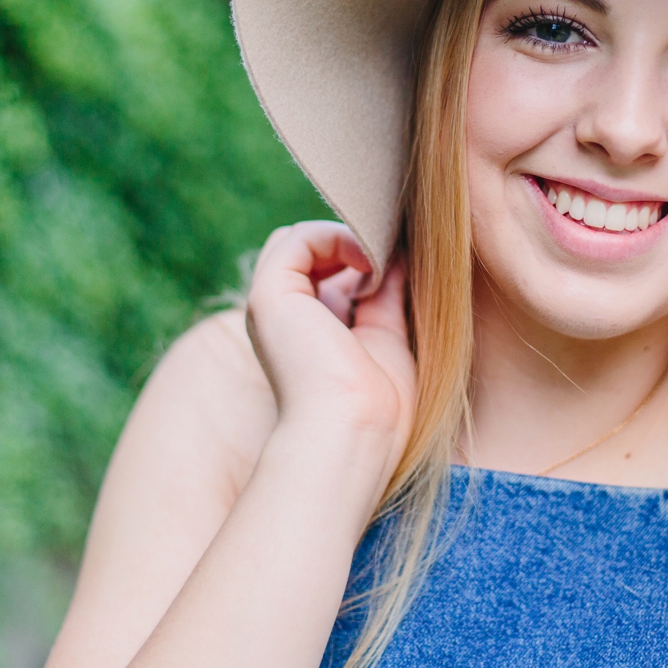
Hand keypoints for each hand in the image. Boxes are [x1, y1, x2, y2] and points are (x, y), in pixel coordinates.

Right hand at [244, 222, 415, 482]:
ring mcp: (270, 305)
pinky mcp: (268, 294)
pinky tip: (368, 263)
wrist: (355, 430)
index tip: (396, 271)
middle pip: (304, 251)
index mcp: (303, 332)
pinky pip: (299, 238)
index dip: (358, 260)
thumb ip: (385, 293)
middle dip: (348, 243)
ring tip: (379, 264)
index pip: (321, 271)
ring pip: (298, 239)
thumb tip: (399, 252)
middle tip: (388, 260)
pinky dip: (338, 237)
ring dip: (345, 237)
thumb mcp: (387, 335)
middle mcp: (282, 317)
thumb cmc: (378, 404)